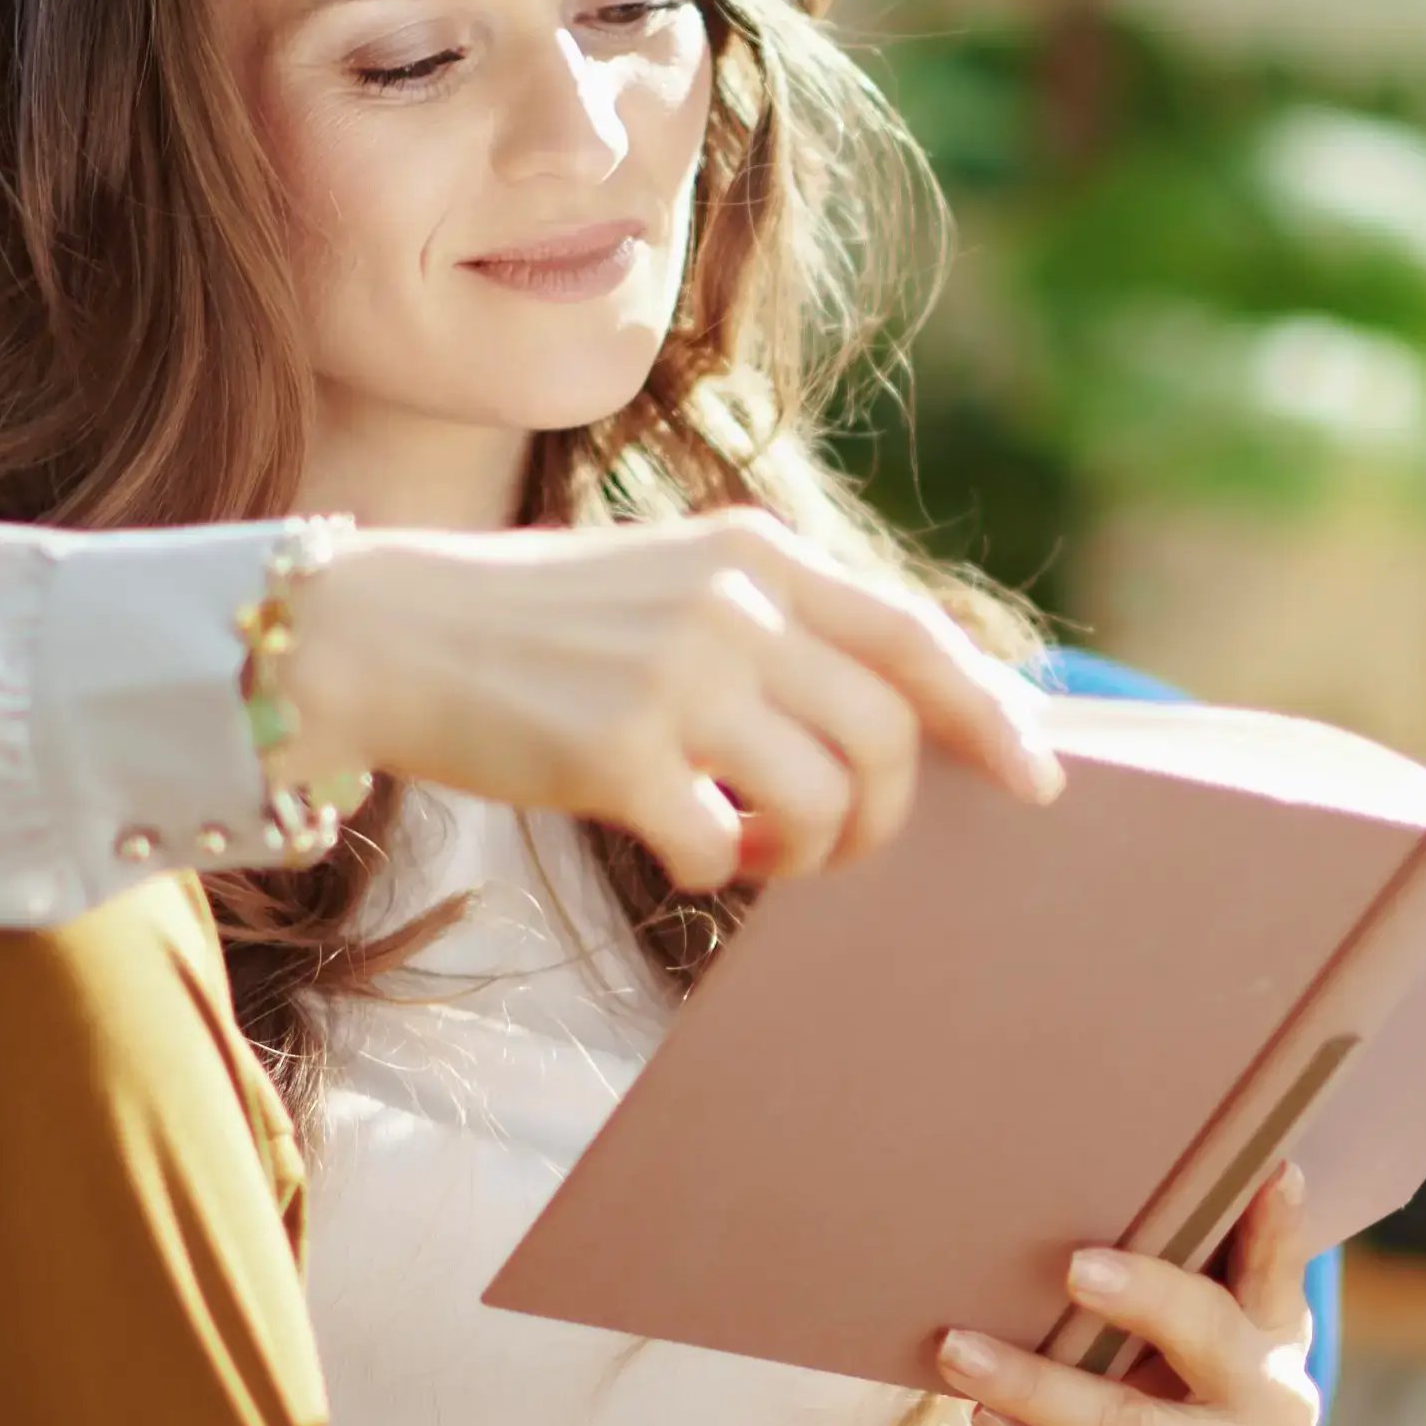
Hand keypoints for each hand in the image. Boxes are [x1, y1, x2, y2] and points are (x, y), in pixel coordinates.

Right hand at [288, 506, 1061, 890]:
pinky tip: (680, 850)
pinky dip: (714, 871)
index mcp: (755, 554)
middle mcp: (732, 604)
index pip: (914, 638)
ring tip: (752, 852)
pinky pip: (719, 849)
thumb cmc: (538, 629)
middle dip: (880, 820)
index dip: (990, 715)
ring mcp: (677, 677)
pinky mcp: (616, 752)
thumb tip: (899, 720)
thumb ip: (779, 628)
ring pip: (820, 803)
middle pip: (886, 739)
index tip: (1040, 779)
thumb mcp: (672, 585)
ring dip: (803, 856)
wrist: (386, 632)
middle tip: (827, 849)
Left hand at [934, 1162, 1359, 1425]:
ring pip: (1128, 1424)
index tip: (1272, 1170)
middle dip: (1142, 1294)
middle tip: (1073, 1265)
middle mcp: (1277, 1404)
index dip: (1278, 1224)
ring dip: (1035, 1384)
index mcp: (1278, 1339)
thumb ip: (1186, 1293)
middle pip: (1208, 1334)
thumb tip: (1092, 1200)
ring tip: (959, 1350)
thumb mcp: (1208, 1362)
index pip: (1280, 1270)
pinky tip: (985, 1419)